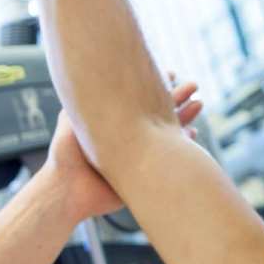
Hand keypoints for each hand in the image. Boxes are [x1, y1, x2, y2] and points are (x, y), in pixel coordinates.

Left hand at [46, 79, 202, 220]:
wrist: (66, 190)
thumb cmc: (65, 155)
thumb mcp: (72, 120)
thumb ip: (85, 102)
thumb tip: (97, 76)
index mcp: (116, 124)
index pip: (141, 101)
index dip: (156, 87)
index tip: (172, 73)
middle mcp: (129, 138)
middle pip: (158, 114)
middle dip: (177, 99)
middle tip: (193, 85)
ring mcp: (138, 156)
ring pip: (168, 134)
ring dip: (184, 118)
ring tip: (199, 104)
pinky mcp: (144, 176)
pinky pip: (168, 159)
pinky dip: (182, 146)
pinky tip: (192, 133)